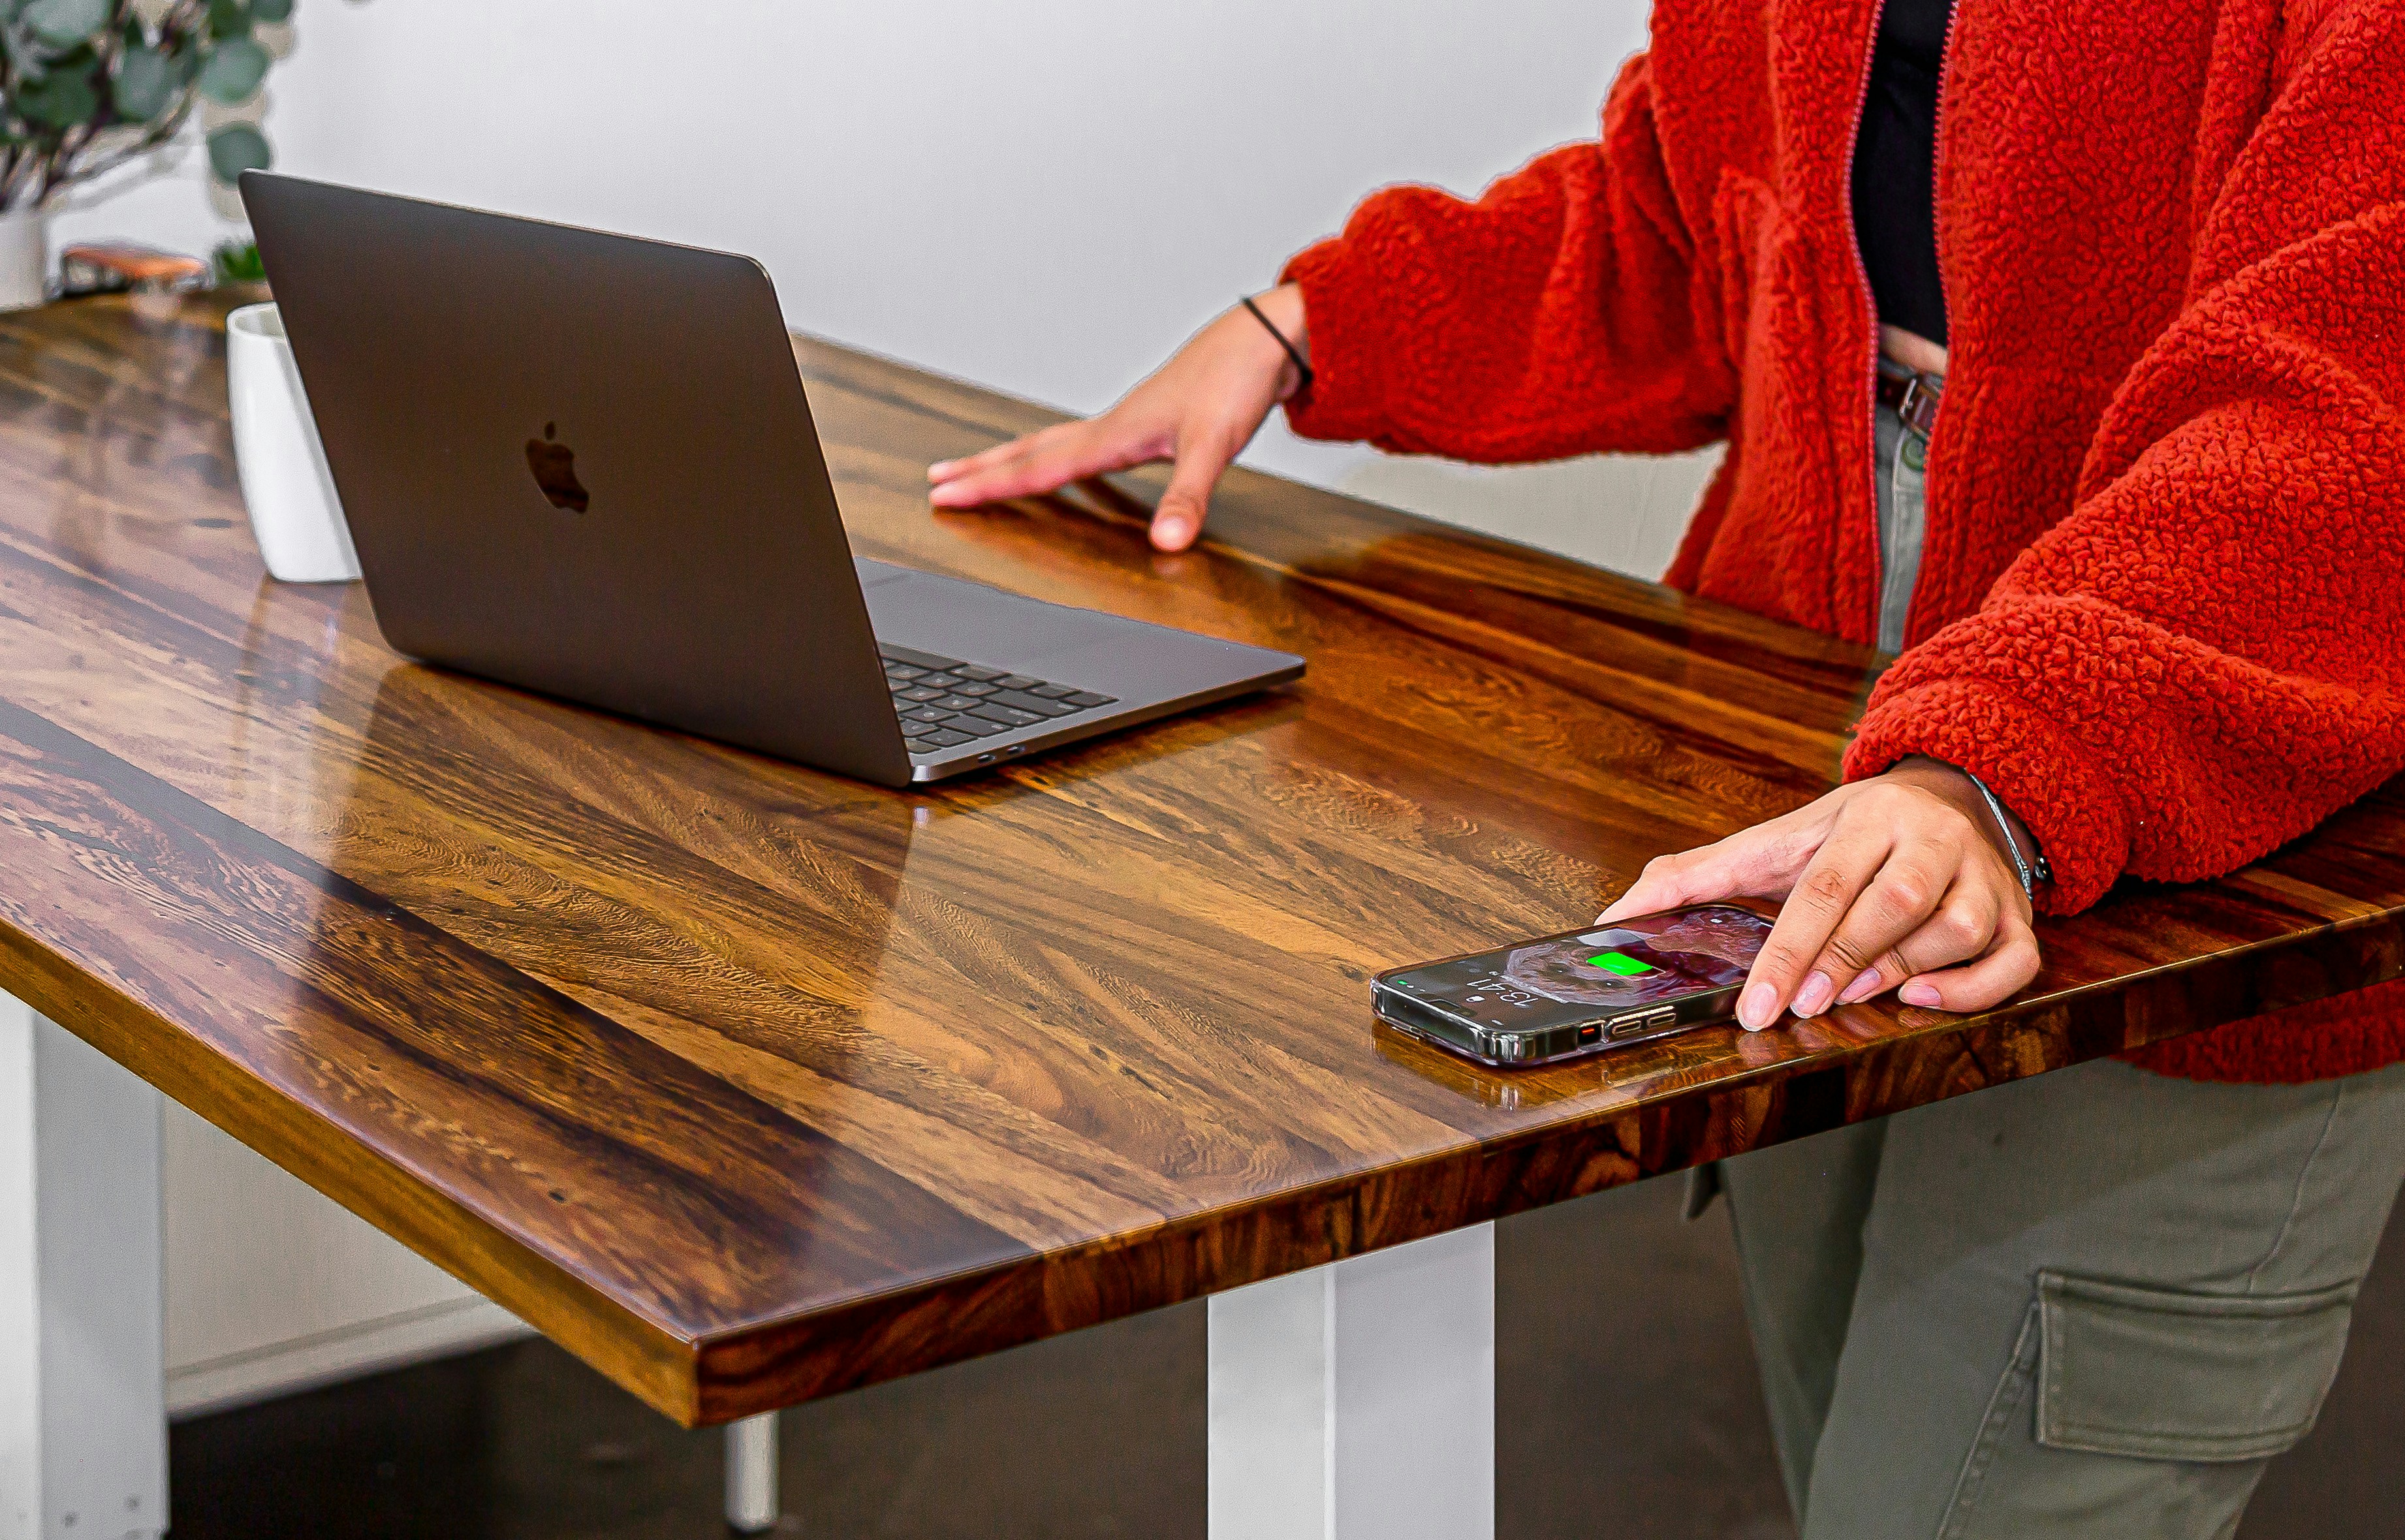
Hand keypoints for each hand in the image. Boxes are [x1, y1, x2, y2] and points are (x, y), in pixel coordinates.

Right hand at [927, 284, 1307, 551]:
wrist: (1263, 339)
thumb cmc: (1236, 383)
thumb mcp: (1215, 447)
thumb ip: (1187, 497)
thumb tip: (1165, 543)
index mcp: (1114, 436)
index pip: (1037, 469)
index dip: (989, 486)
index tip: (946, 497)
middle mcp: (1110, 427)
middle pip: (1030, 452)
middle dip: (981, 471)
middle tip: (935, 483)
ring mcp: (1124, 422)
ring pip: (1050, 443)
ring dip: (1010, 458)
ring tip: (974, 468)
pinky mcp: (1143, 421)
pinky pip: (1079, 441)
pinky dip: (1053, 453)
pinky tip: (1061, 460)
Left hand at [1596, 757, 2040, 1029]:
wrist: (1949, 793)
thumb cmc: (1854, 830)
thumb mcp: (1779, 839)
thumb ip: (1701, 874)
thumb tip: (1621, 910)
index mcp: (1866, 819)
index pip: (1822, 886)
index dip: (1789, 950)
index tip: (1759, 1004)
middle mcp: (1931, 841)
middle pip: (1892, 904)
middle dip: (1842, 960)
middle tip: (1801, 1005)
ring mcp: (1983, 878)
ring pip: (1957, 929)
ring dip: (1902, 972)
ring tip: (1853, 995)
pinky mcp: (2018, 916)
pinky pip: (2014, 960)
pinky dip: (1973, 990)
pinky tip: (1923, 1001)